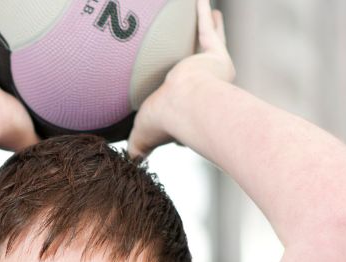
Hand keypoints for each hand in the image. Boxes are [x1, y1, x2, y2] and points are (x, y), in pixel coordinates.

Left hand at [128, 0, 234, 158]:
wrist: (185, 108)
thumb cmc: (165, 124)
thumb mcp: (144, 136)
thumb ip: (138, 148)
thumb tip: (130, 162)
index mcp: (187, 106)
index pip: (184, 99)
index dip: (179, 99)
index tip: (175, 96)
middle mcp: (204, 88)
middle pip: (200, 64)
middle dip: (202, 52)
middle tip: (205, 40)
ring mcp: (212, 71)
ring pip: (208, 42)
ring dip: (208, 27)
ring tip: (210, 13)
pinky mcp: (216, 57)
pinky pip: (207, 28)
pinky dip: (202, 12)